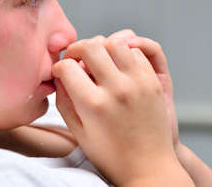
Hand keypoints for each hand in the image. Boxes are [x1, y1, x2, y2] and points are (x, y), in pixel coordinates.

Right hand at [52, 34, 178, 185]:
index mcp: (93, 104)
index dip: (59, 67)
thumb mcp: (78, 132)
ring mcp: (138, 83)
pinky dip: (124, 53)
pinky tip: (118, 65)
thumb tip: (60, 75)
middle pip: (91, 46)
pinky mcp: (153, 82)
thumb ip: (64, 101)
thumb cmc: (110, 154)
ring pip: (116, 42)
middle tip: (75, 57)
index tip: (60, 72)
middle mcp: (116, 89)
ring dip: (102, 46)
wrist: (149, 168)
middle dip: (76, 48)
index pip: (67, 67)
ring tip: (97, 58)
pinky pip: (137, 53)